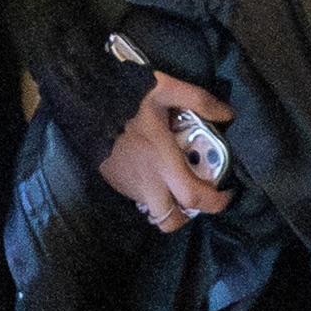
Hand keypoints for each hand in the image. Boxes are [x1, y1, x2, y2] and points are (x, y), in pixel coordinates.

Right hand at [108, 89, 233, 229]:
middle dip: (186, 216)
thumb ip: (200, 101)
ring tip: (172, 181)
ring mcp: (127, 185)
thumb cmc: (127, 96)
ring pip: (152, 211)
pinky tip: (150, 169)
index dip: (215, 203)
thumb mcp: (167, 89)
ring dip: (167, 204)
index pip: (194, 198)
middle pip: (169, 221)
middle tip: (194, 195)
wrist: (83, 99)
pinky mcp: (113, 181)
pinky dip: (149, 191)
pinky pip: (136, 198)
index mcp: (163, 163)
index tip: (226, 194)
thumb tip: (228, 115)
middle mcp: (146, 182)